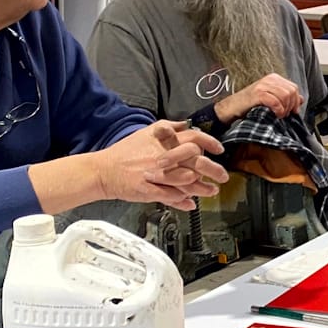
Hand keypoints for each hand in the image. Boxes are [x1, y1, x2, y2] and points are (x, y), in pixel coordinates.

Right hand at [94, 121, 228, 210]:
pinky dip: (182, 200)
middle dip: (213, 168)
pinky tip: (191, 203)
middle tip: (223, 175)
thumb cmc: (125, 152)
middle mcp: (163, 157)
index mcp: (163, 142)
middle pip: (195, 160)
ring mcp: (156, 174)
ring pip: (187, 181)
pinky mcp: (149, 190)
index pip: (193, 137)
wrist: (103, 170)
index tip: (219, 149)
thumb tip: (185, 124)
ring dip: (202, 187)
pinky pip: (170, 196)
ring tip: (212, 190)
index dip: (210, 142)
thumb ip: (168, 128)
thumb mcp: (146, 132)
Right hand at [215, 73, 303, 121]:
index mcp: (274, 78)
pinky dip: (278, 110)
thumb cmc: (250, 105)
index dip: (295, 102)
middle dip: (290, 106)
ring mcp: (263, 85)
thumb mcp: (270, 98)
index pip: (294, 88)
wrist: (231, 108)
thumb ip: (285, 98)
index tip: (292, 112)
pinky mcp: (258, 93)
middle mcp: (270, 79)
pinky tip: (274, 115)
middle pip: (291, 92)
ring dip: (284, 109)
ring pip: (285, 96)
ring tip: (278, 115)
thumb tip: (301, 100)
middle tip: (283, 115)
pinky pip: (275, 101)